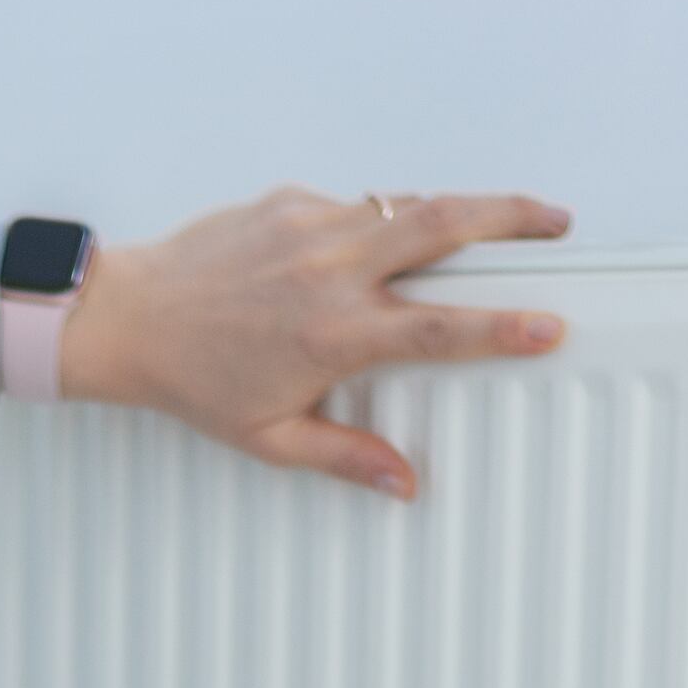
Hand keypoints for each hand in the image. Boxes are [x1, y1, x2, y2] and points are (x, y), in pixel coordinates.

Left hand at [54, 187, 570, 500]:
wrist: (129, 317)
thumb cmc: (194, 382)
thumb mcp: (270, 437)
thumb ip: (345, 457)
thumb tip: (405, 486)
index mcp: (334, 335)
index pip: (441, 328)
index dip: (503, 329)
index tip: (550, 326)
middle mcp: (330, 271)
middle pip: (444, 223)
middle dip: (512, 216)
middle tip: (558, 223)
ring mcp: (310, 226)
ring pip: (407, 203)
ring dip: (459, 208)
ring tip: (495, 222)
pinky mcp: (289, 200)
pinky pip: (356, 206)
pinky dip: (379, 222)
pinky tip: (374, 248)